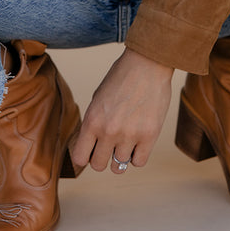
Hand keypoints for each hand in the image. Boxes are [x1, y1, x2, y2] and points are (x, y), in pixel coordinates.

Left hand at [70, 48, 172, 174]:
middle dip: (102, 158)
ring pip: (119, 167)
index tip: (91, 151)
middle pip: (98, 165)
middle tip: (109, 146)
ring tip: (125, 140)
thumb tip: (90, 147)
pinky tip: (138, 142)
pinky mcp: (149, 136)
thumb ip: (93, 123)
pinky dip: (137, 156)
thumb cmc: (121, 77)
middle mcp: (109, 131)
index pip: (80, 158)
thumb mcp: (98, 98)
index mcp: (92, 120)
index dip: (85, 156)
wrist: (147, 64)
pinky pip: (139, 162)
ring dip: (120, 156)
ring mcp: (129, 135)